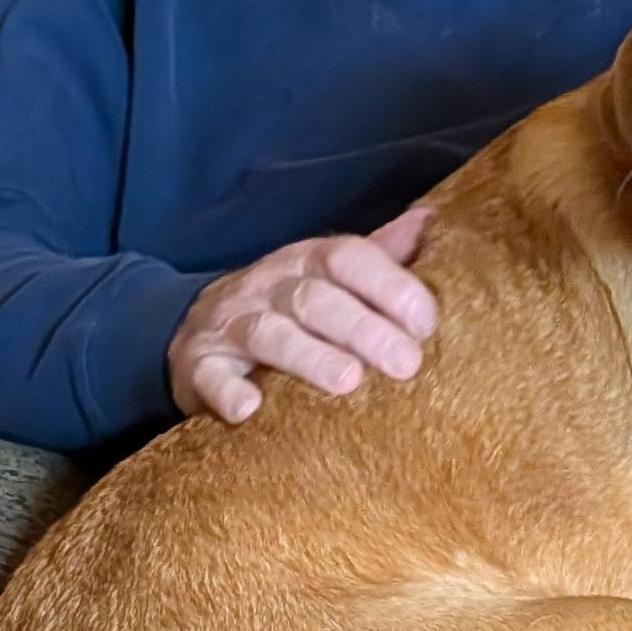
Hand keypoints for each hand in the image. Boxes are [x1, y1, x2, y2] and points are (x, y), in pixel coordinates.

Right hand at [168, 205, 437, 424]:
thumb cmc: (285, 309)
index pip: (347, 258)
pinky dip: (227, 392)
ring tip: (348, 381)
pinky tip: (249, 409)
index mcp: (306, 261)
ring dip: (308, 356)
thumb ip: (379, 257)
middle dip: (362, 328)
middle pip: (313, 298)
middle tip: (406, 363)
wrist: (197, 332)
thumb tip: (434, 221)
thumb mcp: (328, 276)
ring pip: (268, 334)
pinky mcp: (198, 365)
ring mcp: (229, 324)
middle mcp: (267, 286)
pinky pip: (209, 375)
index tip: (427, 322)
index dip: (389, 284)